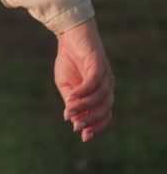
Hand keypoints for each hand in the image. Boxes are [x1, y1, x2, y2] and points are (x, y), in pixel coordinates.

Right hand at [54, 18, 113, 141]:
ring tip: (68, 112)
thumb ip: (71, 102)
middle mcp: (107, 84)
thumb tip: (72, 120)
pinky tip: (70, 97)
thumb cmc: (69, 61)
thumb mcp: (66, 86)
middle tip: (76, 126)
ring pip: (100, 96)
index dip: (97, 126)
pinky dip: (83, 91)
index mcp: (101, 92)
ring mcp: (104, 74)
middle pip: (106, 108)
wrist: (70, 36)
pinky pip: (94, 82)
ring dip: (84, 106)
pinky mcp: (98, 63)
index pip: (105, 114)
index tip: (83, 137)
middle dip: (91, 119)